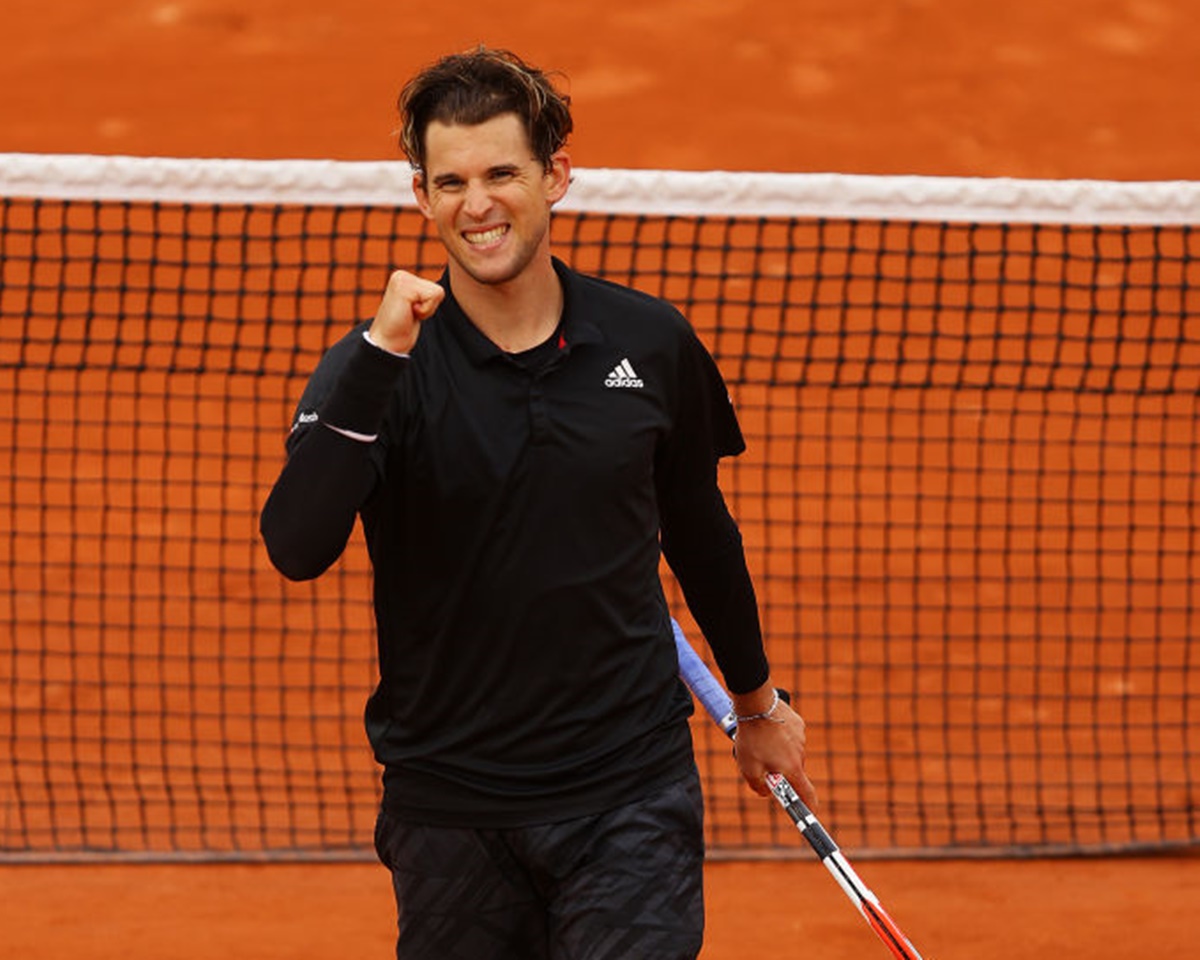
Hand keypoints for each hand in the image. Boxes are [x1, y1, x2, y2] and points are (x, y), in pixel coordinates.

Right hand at [368, 270, 444, 353]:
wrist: (387, 343)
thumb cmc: (402, 329)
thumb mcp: (417, 307)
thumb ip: (425, 296)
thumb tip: (440, 292)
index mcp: (404, 278)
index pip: (437, 289)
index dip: (430, 307)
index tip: (412, 313)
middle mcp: (401, 275)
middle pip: (439, 290)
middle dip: (429, 308)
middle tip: (410, 315)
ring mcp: (402, 279)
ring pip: (437, 292)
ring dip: (426, 310)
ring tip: (409, 314)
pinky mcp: (404, 287)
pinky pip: (433, 296)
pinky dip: (425, 311)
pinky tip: (408, 314)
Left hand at [731, 687, 817, 808]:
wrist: (757, 705)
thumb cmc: (751, 739)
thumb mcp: (748, 769)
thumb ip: (759, 787)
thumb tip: (767, 792)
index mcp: (792, 768)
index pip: (807, 794)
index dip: (809, 807)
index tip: (811, 814)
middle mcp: (801, 754)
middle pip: (792, 771)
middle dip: (778, 771)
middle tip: (758, 761)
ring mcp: (800, 737)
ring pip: (788, 752)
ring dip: (776, 751)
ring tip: (757, 740)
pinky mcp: (797, 724)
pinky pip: (788, 736)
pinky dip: (778, 736)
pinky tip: (764, 728)